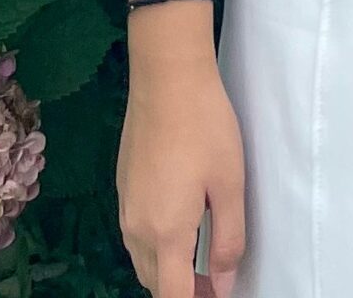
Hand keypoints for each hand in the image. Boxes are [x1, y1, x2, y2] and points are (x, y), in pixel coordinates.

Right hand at [119, 54, 246, 297]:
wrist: (166, 77)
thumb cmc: (205, 127)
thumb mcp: (229, 184)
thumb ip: (228, 240)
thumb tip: (224, 284)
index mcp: (165, 233)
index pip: (173, 296)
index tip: (216, 294)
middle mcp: (137, 228)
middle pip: (154, 283)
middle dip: (183, 291)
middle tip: (216, 281)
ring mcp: (125, 206)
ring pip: (142, 260)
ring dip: (167, 271)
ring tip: (201, 260)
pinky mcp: (123, 186)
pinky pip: (136, 235)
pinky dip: (156, 246)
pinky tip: (179, 224)